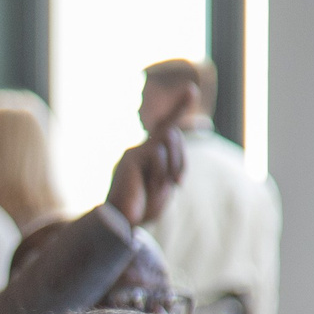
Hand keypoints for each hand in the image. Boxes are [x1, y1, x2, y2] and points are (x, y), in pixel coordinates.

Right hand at [104, 89, 194, 226]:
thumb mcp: (165, 182)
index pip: (164, 127)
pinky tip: (151, 186)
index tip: (191, 90)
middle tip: (178, 183)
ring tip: (166, 185)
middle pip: (173, 134)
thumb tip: (169, 131)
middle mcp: (139, 150)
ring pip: (168, 138)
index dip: (178, 107)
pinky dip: (161, 172)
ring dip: (174, 164)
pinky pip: (157, 153)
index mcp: (149, 157)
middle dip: (182, 158)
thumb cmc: (143, 208)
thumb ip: (170, 158)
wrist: (123, 223)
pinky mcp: (130, 157)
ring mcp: (133, 152)